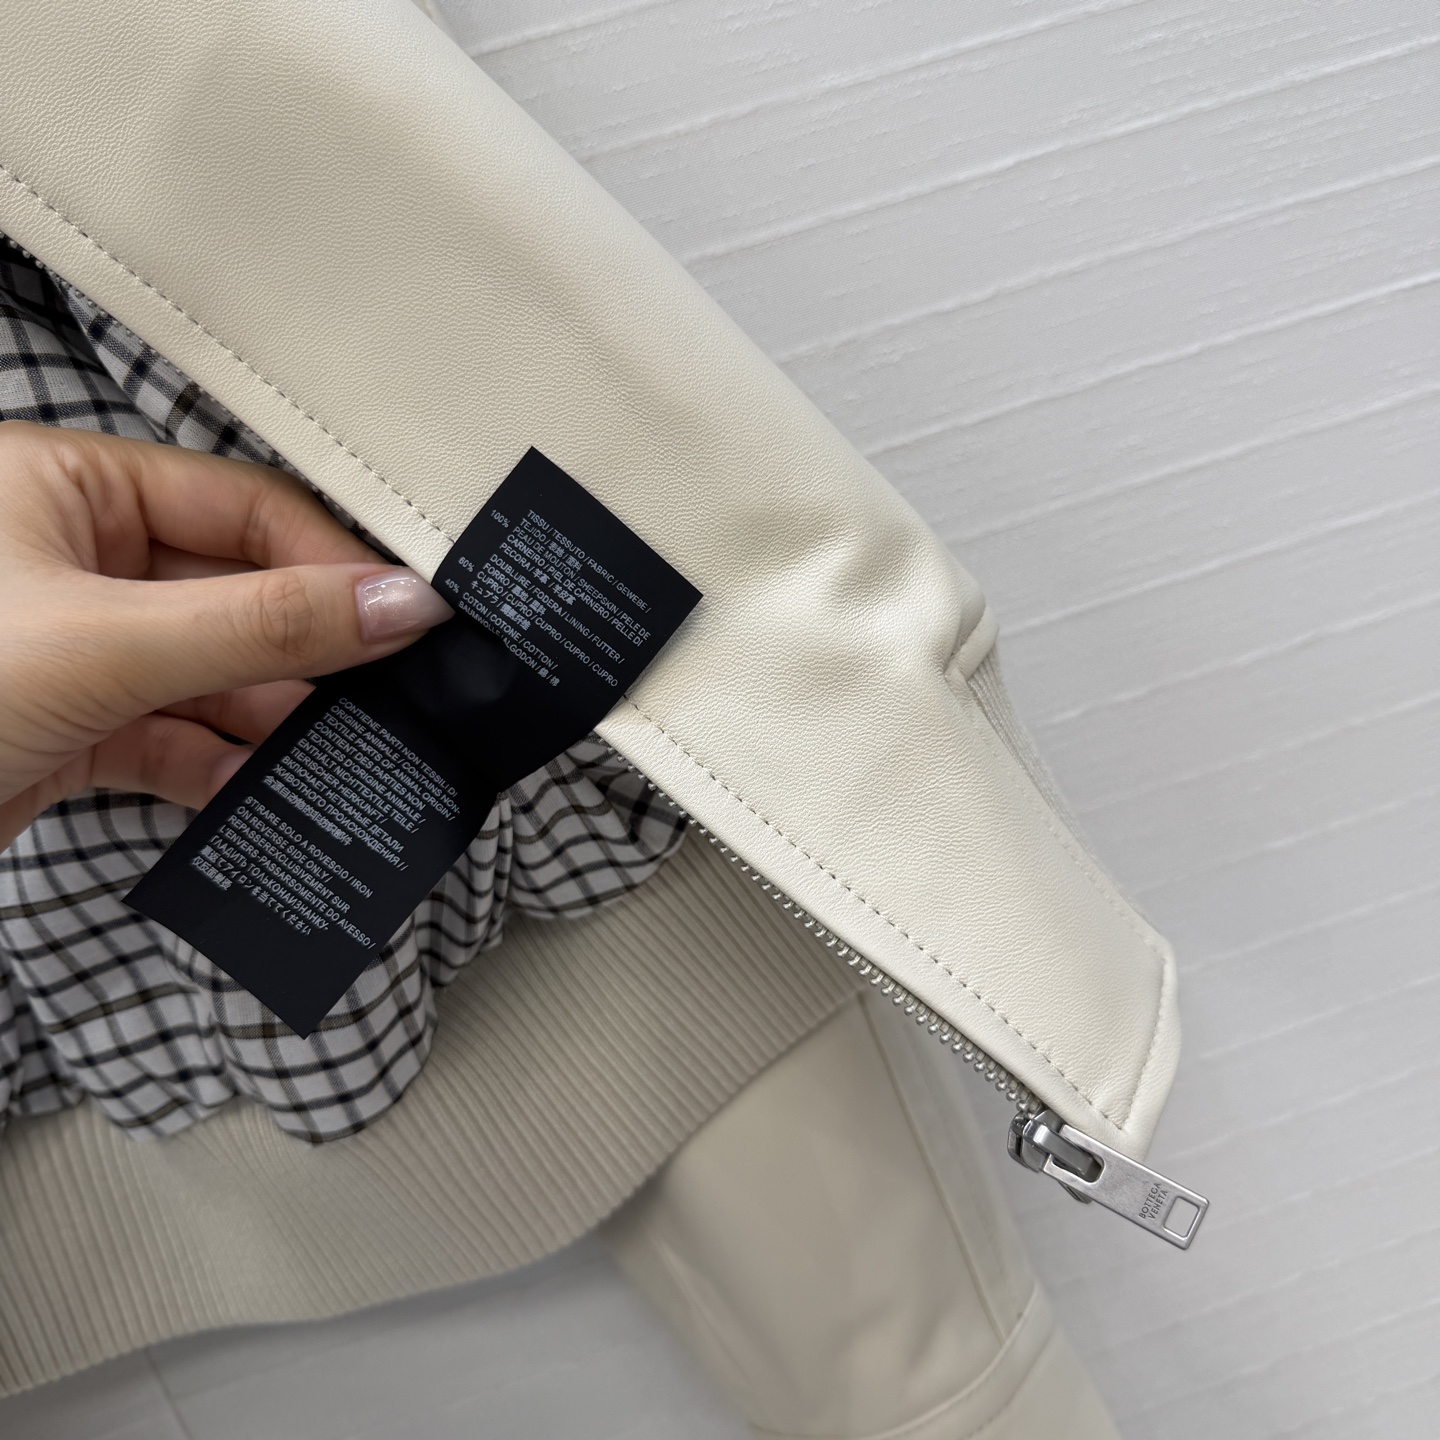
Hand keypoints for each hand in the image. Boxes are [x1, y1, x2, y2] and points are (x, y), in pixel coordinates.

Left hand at [0, 421, 452, 849]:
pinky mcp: (68, 728)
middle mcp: (72, 559)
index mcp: (67, 488)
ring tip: (344, 750)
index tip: (409, 611)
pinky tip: (263, 792)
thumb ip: (262, 624)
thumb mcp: (104, 643)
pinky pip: (172, 737)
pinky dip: (220, 768)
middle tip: (393, 692)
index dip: (330, 558)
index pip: (239, 504)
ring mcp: (72, 649)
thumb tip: (396, 602)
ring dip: (272, 717)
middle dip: (309, 649)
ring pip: (211, 672)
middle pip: (233, 592)